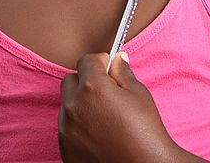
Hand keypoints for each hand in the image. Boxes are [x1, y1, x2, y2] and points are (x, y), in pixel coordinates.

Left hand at [58, 51, 176, 162]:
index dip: (100, 61)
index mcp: (93, 88)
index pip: (86, 61)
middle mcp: (74, 106)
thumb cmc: (145, 132)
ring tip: (104, 115)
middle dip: (86, 80)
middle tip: (106, 90)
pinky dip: (78, 123)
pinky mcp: (65, 149)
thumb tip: (117, 59)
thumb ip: (122, 72)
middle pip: (71, 80)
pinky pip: (66, 126)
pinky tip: (98, 132)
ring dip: (80, 102)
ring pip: (67, 104)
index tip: (109, 68)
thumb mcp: (138, 94)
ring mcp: (66, 130)